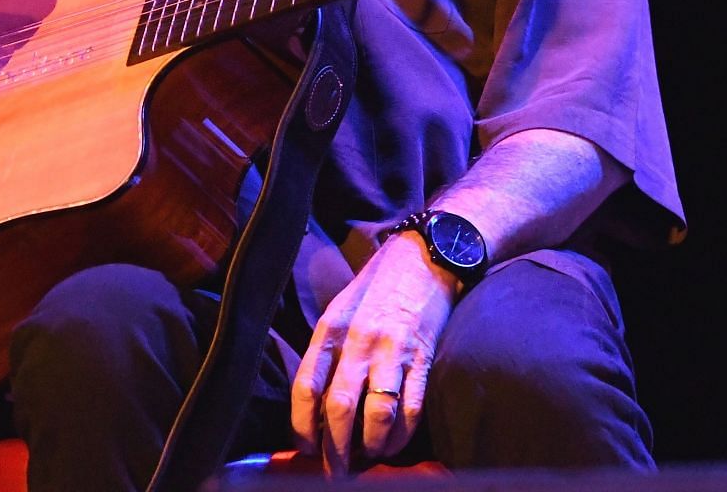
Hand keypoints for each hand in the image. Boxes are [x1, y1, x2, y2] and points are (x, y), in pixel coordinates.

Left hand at [291, 232, 459, 472]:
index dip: (302, 427)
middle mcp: (358, 342)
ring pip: (376, 415)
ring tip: (368, 458)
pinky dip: (400, 435)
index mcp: (330, 330)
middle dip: (335, 450)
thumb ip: (327, 352)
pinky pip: (410, 408)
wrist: (424, 255)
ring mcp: (392, 351)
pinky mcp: (423, 357)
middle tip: (336, 471)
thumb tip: (315, 405)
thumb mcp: (340, 309)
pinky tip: (393, 444)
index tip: (305, 448)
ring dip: (370, 446)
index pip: (305, 388)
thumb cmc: (378, 286)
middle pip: (338, 410)